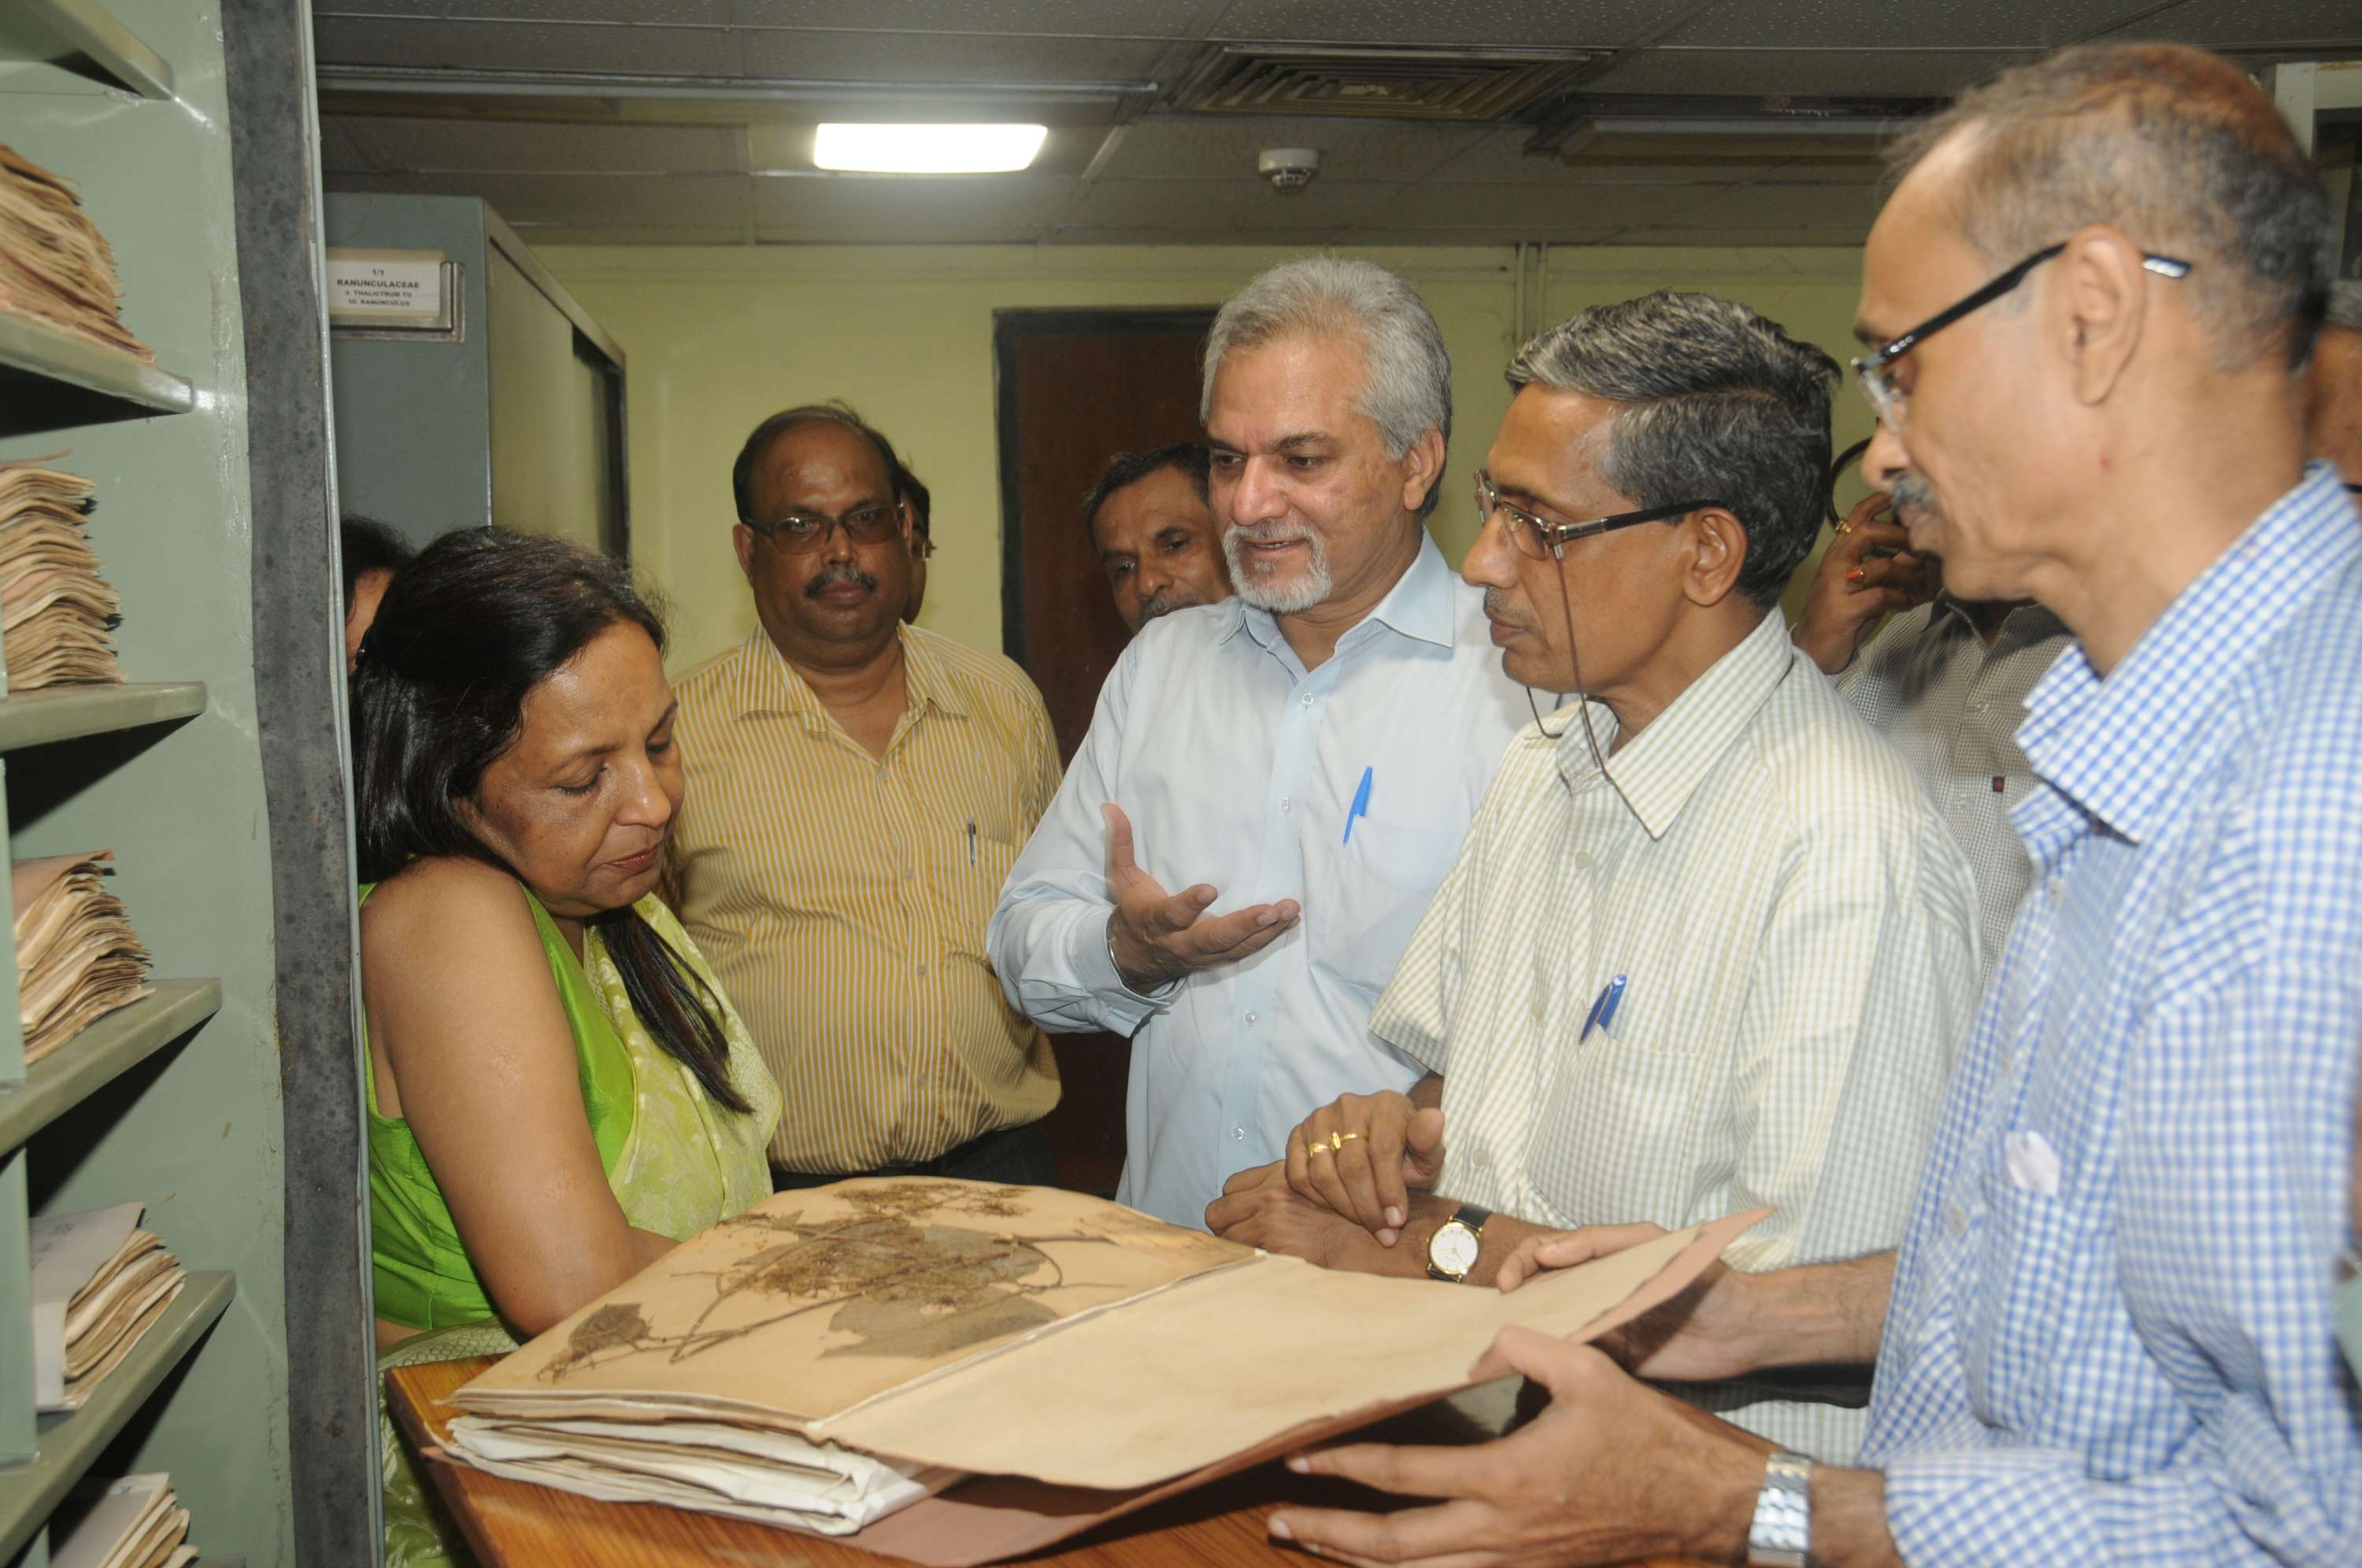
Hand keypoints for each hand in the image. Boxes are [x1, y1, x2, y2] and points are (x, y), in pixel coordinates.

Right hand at [1102, 803, 1297, 988]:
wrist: (1136, 958)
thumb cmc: (1134, 910)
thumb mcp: (1122, 879)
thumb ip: (1120, 844)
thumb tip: (1110, 807)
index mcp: (1157, 921)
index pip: (1173, 915)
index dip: (1190, 905)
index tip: (1210, 889)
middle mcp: (1182, 942)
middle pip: (1214, 939)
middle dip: (1244, 925)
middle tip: (1271, 909)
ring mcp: (1203, 955)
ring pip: (1237, 948)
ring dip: (1266, 931)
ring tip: (1290, 910)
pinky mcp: (1220, 959)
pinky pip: (1248, 951)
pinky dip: (1271, 937)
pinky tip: (1291, 920)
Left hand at [1205, 1162, 1418, 1276]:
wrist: (1377, 1235)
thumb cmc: (1356, 1217)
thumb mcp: (1325, 1188)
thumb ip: (1296, 1188)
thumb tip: (1268, 1203)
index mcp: (1281, 1175)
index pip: (1232, 1186)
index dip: (1235, 1205)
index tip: (1244, 1219)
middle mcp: (1271, 1193)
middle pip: (1218, 1210)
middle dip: (1225, 1227)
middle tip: (1241, 1242)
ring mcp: (1270, 1217)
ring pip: (1222, 1233)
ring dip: (1233, 1247)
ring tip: (1252, 1258)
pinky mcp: (1273, 1242)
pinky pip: (1238, 1254)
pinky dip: (1244, 1264)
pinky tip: (1260, 1271)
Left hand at [1268, 1326, 1764, 1565]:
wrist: (1705, 1505)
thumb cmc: (1650, 1438)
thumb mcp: (1591, 1374)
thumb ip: (1530, 1347)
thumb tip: (1484, 1332)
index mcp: (1508, 1479)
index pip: (1405, 1475)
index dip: (1347, 1464)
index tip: (1302, 1454)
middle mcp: (1502, 1531)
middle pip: (1395, 1546)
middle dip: (1331, 1533)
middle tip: (1282, 1519)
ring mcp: (1517, 1561)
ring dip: (1361, 1561)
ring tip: (1317, 1546)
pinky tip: (1388, 1565)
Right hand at [1282, 1091, 1446, 1244]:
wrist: (1380, 1139)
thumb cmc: (1407, 1151)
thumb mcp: (1427, 1152)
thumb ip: (1429, 1142)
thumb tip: (1435, 1119)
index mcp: (1385, 1105)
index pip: (1383, 1150)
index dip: (1389, 1190)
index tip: (1396, 1221)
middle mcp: (1348, 1106)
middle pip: (1352, 1166)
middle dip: (1368, 1207)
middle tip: (1383, 1233)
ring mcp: (1319, 1119)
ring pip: (1323, 1173)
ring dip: (1344, 1207)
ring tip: (1364, 1223)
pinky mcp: (1298, 1134)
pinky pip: (1299, 1174)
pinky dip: (1317, 1198)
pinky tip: (1338, 1208)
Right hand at [1494, 1225, 1758, 1383]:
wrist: (1742, 1331)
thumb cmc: (1703, 1278)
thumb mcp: (1652, 1245)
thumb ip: (1602, 1242)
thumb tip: (1548, 1253)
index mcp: (1598, 1259)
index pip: (1545, 1253)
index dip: (1520, 1264)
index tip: (1507, 1286)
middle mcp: (1591, 1290)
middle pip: (1538, 1289)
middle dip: (1511, 1299)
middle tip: (1494, 1317)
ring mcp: (1599, 1324)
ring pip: (1549, 1324)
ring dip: (1525, 1329)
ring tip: (1500, 1343)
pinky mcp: (1611, 1359)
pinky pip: (1572, 1357)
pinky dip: (1549, 1358)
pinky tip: (1533, 1366)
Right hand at [1790, 492, 1936, 674]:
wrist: (1813, 649)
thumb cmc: (1842, 614)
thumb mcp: (1866, 586)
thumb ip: (1889, 567)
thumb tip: (1920, 551)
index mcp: (1839, 553)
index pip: (1857, 516)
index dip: (1881, 501)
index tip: (1903, 499)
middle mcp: (1835, 563)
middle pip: (1869, 531)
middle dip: (1902, 536)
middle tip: (1921, 549)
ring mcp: (1838, 585)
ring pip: (1882, 566)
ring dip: (1909, 576)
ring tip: (1920, 587)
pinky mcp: (1844, 608)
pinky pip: (1882, 596)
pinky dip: (1901, 599)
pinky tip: (1906, 605)